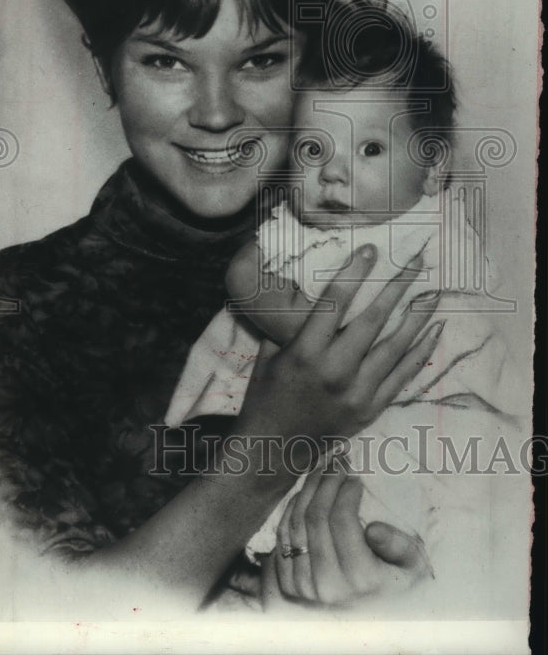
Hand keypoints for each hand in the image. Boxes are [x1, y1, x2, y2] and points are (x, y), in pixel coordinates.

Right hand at [234, 245, 443, 449]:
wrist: (273, 450)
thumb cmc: (265, 396)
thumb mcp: (269, 354)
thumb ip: (289, 324)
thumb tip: (301, 288)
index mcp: (304, 353)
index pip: (334, 302)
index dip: (355, 272)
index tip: (372, 248)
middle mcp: (334, 371)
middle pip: (373, 319)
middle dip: (397, 287)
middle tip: (415, 261)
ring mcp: (357, 393)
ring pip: (395, 347)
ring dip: (417, 317)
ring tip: (433, 292)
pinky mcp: (370, 409)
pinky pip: (402, 376)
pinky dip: (420, 352)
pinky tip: (434, 332)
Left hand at [264, 464, 433, 607]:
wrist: (371, 625)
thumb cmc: (397, 587)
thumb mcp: (413, 569)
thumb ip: (400, 547)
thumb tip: (374, 529)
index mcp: (361, 580)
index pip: (341, 520)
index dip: (345, 490)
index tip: (355, 476)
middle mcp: (328, 585)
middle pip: (315, 517)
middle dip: (325, 481)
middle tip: (336, 462)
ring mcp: (304, 587)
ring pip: (296, 523)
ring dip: (307, 490)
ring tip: (321, 470)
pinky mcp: (290, 586)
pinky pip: (284, 537)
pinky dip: (292, 509)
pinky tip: (306, 494)